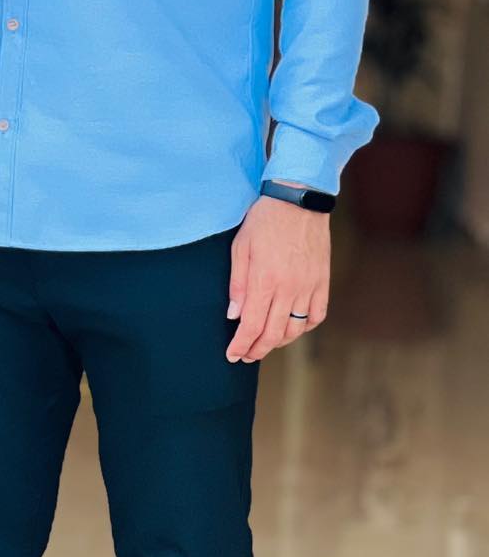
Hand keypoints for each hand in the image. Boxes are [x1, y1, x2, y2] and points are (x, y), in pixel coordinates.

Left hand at [226, 191, 329, 362]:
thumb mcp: (240, 247)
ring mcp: (308, 287)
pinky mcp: (323, 282)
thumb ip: (237, 284)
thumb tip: (234, 315)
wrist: (299, 200)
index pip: (251, 326)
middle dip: (257, 350)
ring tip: (265, 343)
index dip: (241, 345)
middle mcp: (289, 289)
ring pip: (295, 329)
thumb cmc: (264, 220)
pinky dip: (304, 327)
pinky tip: (292, 327)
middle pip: (272, 334)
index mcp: (264, 281)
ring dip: (278, 342)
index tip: (233, 354)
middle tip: (246, 355)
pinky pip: (317, 315)